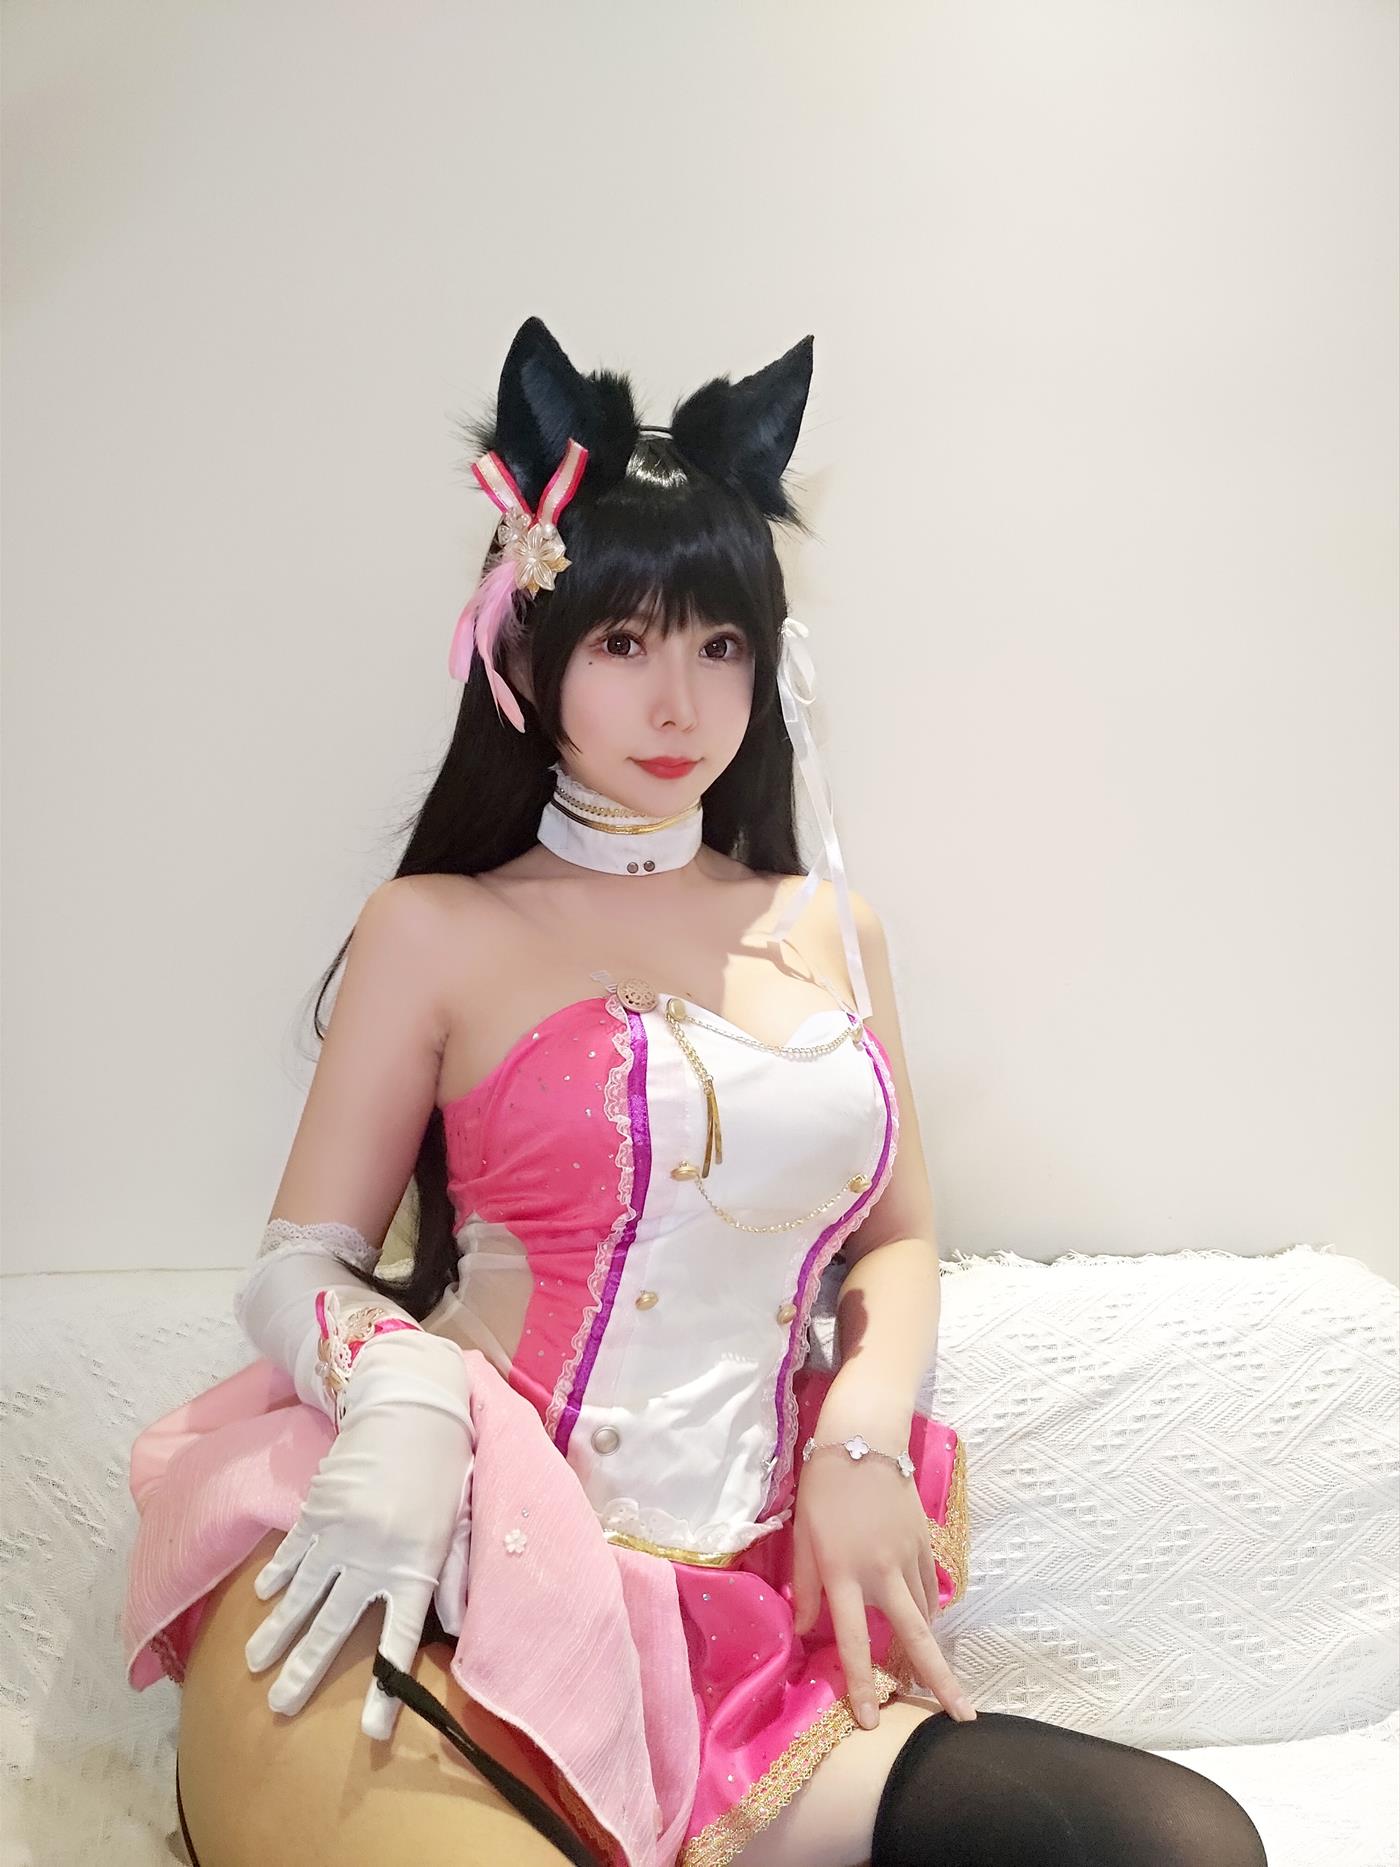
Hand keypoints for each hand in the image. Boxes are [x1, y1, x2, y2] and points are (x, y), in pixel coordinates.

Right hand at [243, 1329, 474, 1738]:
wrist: (412, 1406)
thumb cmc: (445, 1466)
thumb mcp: (460, 1523)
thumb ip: (456, 1577)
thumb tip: (458, 1629)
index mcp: (416, 1567)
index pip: (399, 1643)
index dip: (385, 1690)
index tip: (371, 1733)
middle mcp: (373, 1560)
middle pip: (333, 1629)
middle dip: (305, 1672)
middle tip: (279, 1710)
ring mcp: (340, 1535)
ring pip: (301, 1596)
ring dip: (276, 1633)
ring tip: (254, 1666)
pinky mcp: (317, 1511)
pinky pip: (292, 1553)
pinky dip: (276, 1576)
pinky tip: (261, 1598)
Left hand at [790, 1409, 974, 1730]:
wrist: (864, 1438)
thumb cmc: (823, 1486)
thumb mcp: (803, 1534)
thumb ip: (807, 1585)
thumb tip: (805, 1629)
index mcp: (844, 1572)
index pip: (852, 1640)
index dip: (860, 1684)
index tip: (869, 1721)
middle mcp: (880, 1571)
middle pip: (915, 1637)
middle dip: (939, 1680)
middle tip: (961, 1717)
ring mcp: (908, 1556)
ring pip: (924, 1613)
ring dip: (930, 1647)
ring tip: (937, 1680)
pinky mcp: (924, 1541)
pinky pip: (929, 1587)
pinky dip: (929, 1609)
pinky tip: (927, 1623)